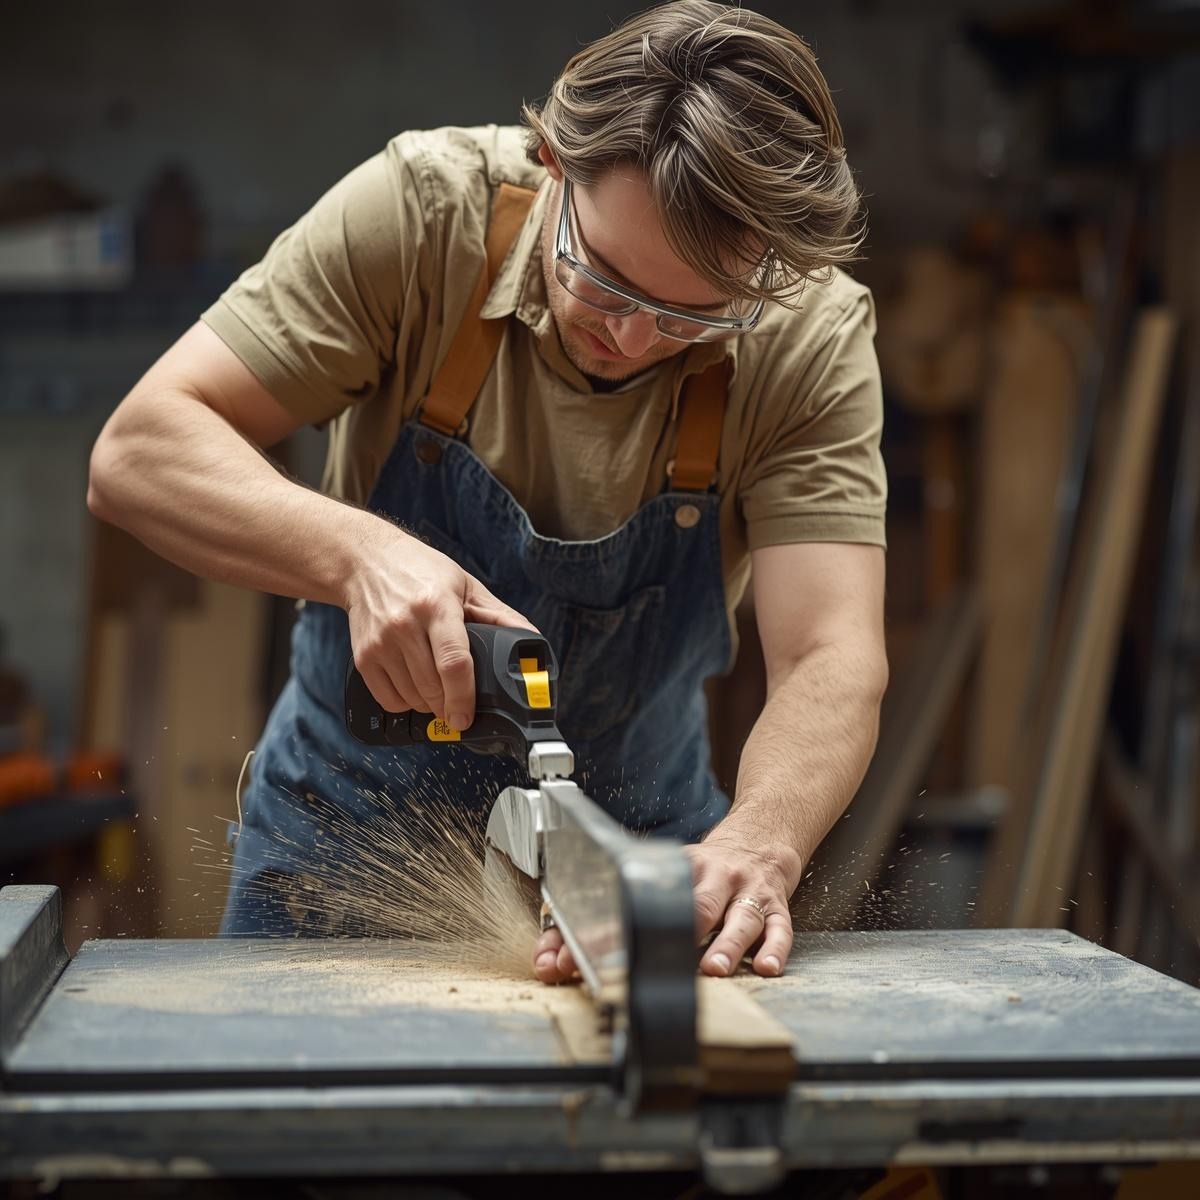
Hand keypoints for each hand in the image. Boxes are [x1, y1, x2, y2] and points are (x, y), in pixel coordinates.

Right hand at [343, 522, 533, 729]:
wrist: (365, 562)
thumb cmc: (420, 571)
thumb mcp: (464, 585)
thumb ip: (499, 614)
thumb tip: (531, 638)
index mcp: (436, 605)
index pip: (454, 661)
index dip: (464, 697)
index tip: (467, 717)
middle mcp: (405, 624)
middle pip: (433, 687)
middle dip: (450, 705)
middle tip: (460, 705)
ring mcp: (380, 642)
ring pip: (412, 698)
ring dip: (430, 705)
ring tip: (439, 690)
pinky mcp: (363, 656)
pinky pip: (388, 700)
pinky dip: (406, 704)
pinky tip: (415, 688)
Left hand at [531, 835, 803, 983]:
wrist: (761, 838)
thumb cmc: (703, 872)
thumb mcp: (668, 877)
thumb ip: (613, 917)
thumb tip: (553, 958)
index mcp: (679, 868)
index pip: (642, 897)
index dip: (612, 928)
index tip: (589, 955)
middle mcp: (714, 876)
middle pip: (697, 904)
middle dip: (678, 933)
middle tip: (663, 957)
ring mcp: (747, 890)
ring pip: (739, 916)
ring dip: (727, 944)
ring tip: (714, 968)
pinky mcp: (776, 905)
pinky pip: (779, 926)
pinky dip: (775, 947)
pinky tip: (767, 966)